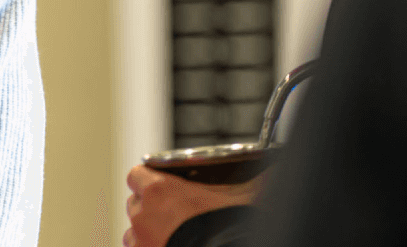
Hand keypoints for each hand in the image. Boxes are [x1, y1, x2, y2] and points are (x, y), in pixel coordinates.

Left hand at [123, 164, 259, 246]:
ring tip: (170, 235)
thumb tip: (273, 167)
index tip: (161, 184)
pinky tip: (170, 244)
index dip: (149, 178)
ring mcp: (141, 242)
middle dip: (150, 207)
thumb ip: (251, 178)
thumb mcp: (244, 195)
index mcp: (159, 191)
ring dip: (147, 231)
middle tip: (173, 213)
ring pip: (133, 232)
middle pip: (136, 203)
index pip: (137, 174)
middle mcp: (143, 215)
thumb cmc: (233, 225)